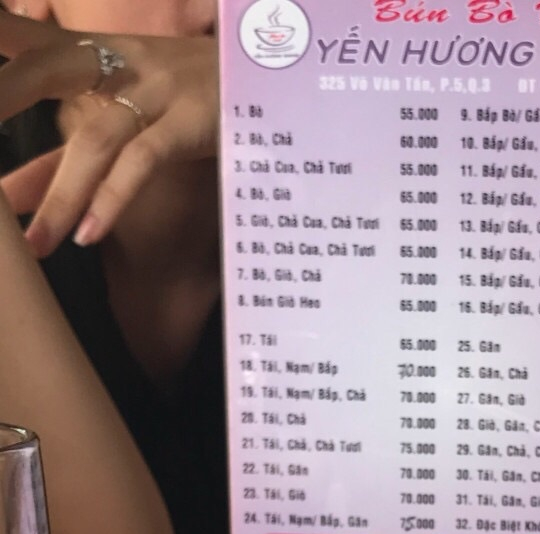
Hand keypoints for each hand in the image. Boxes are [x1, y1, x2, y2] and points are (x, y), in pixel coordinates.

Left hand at [0, 12, 218, 255]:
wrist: (271, 83)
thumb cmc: (185, 100)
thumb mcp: (116, 124)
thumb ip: (57, 161)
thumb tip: (5, 201)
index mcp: (91, 51)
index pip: (22, 38)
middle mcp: (117, 60)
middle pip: (43, 70)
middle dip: (5, 96)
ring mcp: (155, 89)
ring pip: (96, 138)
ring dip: (61, 193)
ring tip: (34, 247)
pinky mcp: (190, 121)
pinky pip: (144, 160)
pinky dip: (114, 198)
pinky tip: (88, 233)